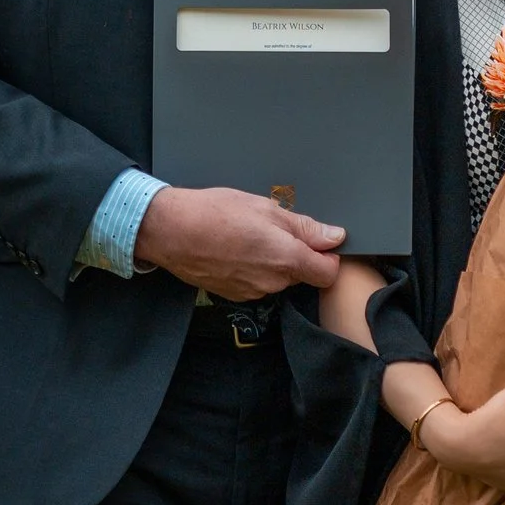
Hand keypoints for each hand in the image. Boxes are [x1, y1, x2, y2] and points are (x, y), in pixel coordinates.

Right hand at [133, 186, 345, 299]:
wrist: (170, 231)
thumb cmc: (215, 213)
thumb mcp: (266, 209)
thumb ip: (305, 227)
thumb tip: (335, 237)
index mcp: (286, 259)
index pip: (328, 273)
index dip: (329, 257)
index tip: (320, 242)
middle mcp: (272, 282)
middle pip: (302, 274)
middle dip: (297, 254)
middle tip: (274, 228)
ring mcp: (252, 291)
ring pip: (278, 279)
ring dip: (273, 261)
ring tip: (250, 236)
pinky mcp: (234, 295)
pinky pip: (257, 283)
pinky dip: (253, 268)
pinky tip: (236, 249)